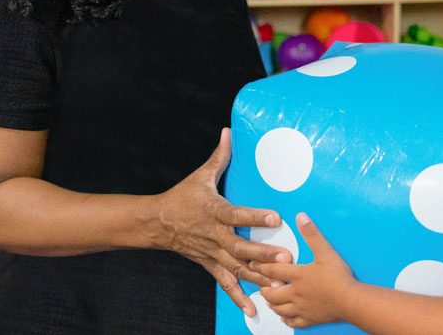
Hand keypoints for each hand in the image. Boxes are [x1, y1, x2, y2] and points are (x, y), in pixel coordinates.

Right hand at [153, 128, 290, 316]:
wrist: (157, 223)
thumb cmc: (183, 197)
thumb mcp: (201, 176)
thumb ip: (219, 157)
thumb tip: (229, 132)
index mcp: (214, 211)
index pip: (237, 214)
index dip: (255, 216)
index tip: (275, 216)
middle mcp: (214, 235)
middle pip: (240, 247)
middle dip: (263, 254)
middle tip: (286, 258)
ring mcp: (212, 253)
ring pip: (236, 268)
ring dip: (257, 277)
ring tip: (278, 286)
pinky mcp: (210, 265)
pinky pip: (226, 283)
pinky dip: (238, 297)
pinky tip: (253, 310)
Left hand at [254, 213, 356, 328]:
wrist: (351, 301)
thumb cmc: (339, 276)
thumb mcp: (326, 251)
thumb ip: (312, 234)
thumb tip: (301, 216)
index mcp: (297, 275)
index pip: (273, 270)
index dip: (261, 266)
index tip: (252, 264)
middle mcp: (295, 293)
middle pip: (272, 293)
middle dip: (264, 289)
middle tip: (261, 284)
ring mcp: (301, 308)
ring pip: (279, 309)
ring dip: (272, 304)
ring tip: (270, 300)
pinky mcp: (309, 319)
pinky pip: (292, 322)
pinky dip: (286, 320)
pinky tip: (285, 318)